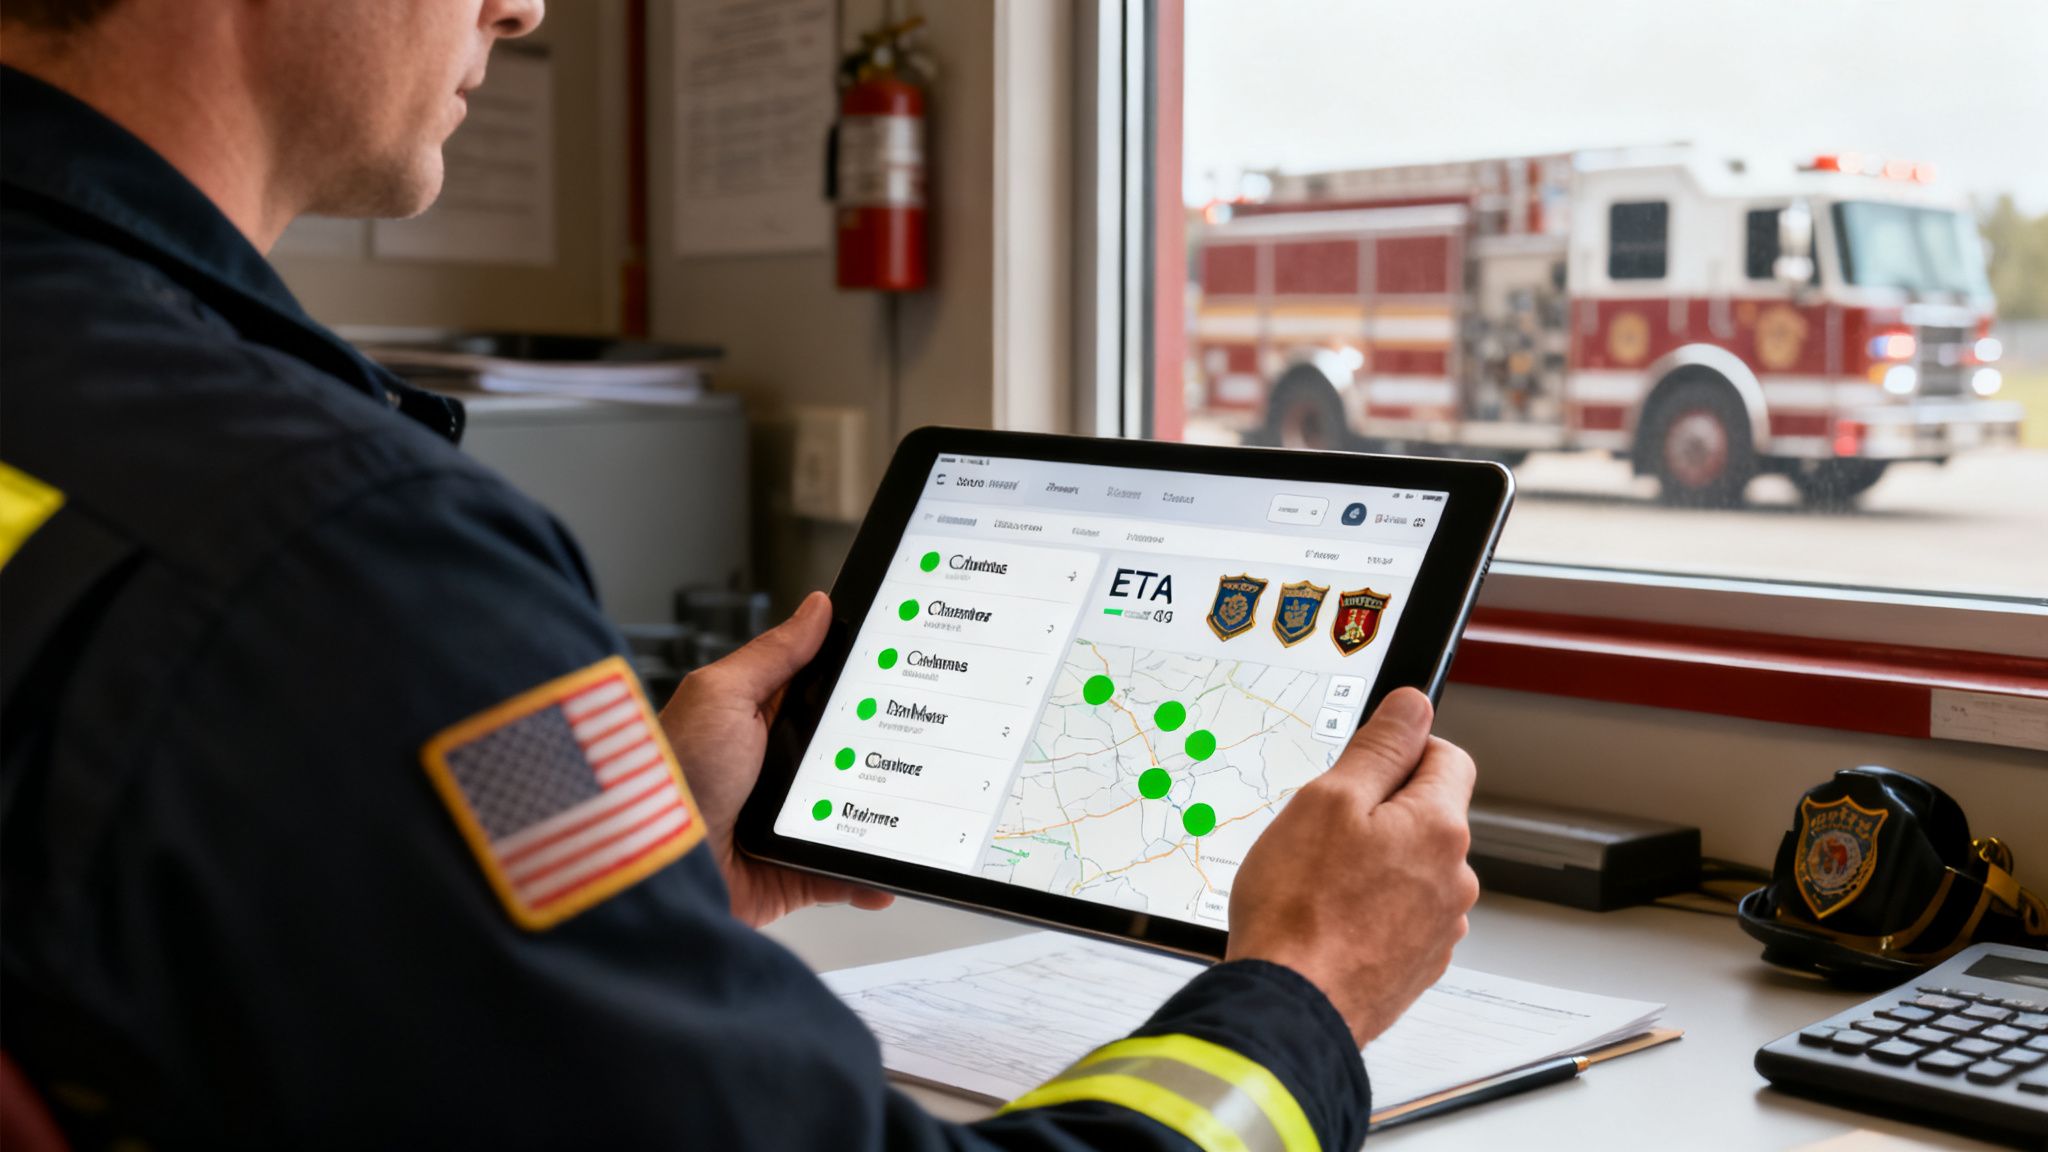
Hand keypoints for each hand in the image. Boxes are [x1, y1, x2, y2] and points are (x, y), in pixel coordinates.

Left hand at [659, 591, 895, 926]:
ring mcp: (788, 821)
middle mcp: (776, 769)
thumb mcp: (722, 695)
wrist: (655, 861)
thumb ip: (774, 653)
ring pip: (854, 812)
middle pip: (850, 752)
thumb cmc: (676, 773)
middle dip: (886, 750)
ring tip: (924, 806)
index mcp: (760, 720)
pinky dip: (870, 876)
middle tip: (930, 740)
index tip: (907, 670)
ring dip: (886, 814)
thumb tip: (816, 607)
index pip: (825, 692)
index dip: (864, 683)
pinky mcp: (792, 870)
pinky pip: (843, 873)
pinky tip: (894, 871)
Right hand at [1225, 688, 1478, 1046]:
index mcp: (1440, 828)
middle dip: (1380, 811)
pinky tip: (1325, 920)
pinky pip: (1398, 915)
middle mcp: (1455, 879)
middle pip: (1426, 815)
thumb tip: (1414, 705)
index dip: (1401, 748)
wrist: (1292, 1008)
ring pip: (1410, 868)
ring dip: (1374, 864)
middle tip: (1321, 828)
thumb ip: (1379, 747)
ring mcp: (1439, 928)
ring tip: (1316, 882)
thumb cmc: (1301, 909)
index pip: (1446, 755)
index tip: (1363, 762)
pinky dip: (1368, 910)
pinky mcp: (1416, 965)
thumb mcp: (1328, 800)